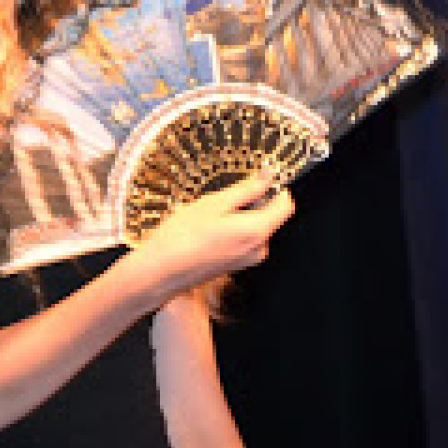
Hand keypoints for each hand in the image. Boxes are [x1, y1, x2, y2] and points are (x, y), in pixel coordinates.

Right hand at [128, 169, 295, 300]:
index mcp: (257, 230)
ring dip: (239, 217)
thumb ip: (247, 189)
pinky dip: (232, 230)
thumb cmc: (182, 237)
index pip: (286, 205)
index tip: (261, 177)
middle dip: (252, 203)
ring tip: (210, 217)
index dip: (277, 188)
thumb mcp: (214, 203)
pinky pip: (244, 240)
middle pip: (270, 216)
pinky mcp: (237, 265)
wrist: (161, 271)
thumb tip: (268, 176)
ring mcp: (248, 259)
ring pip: (255, 227)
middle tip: (222, 198)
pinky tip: (208, 230)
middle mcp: (258, 248)